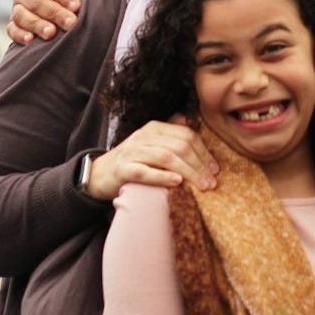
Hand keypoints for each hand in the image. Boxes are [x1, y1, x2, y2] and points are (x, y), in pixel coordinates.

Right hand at [7, 0, 90, 43]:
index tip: (76, 6)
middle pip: (35, 2)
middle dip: (54, 13)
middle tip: (71, 23)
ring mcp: (17, 8)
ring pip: (22, 16)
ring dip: (37, 25)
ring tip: (51, 34)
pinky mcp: (14, 24)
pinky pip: (12, 30)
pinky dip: (19, 35)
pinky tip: (30, 41)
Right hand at [85, 120, 218, 200]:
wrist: (100, 173)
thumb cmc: (133, 161)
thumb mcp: (153, 145)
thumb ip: (172, 137)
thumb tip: (194, 130)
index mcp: (155, 128)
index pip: (186, 136)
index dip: (204, 153)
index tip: (215, 170)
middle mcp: (144, 136)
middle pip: (180, 147)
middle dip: (199, 165)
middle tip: (211, 182)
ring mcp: (132, 151)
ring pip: (166, 157)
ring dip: (187, 172)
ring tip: (201, 186)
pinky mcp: (123, 169)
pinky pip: (145, 171)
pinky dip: (162, 176)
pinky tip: (177, 182)